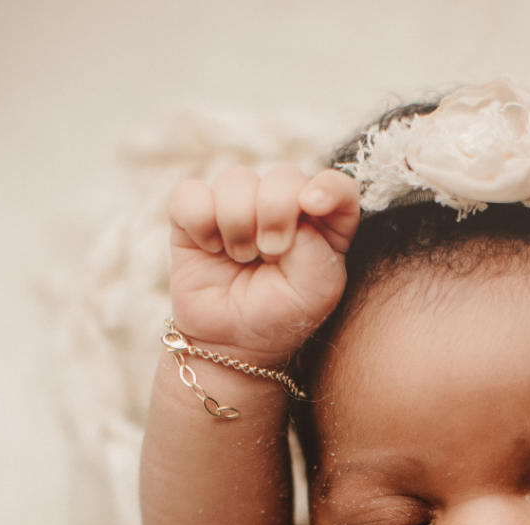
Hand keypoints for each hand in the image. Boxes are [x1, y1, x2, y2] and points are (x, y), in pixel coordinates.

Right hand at [168, 165, 359, 360]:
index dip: (328, 187)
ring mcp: (239, 205)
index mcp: (322, 224)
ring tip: (241, 258)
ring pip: (235, 179)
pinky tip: (210, 248)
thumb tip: (290, 206)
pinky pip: (191, 194)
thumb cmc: (281, 315)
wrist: (232, 342)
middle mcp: (282, 206)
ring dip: (237, 224)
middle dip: (275, 213)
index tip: (312, 204)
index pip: (337, 188)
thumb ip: (316, 245)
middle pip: (284, 176)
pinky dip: (200, 222)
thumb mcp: (317, 290)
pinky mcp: (197, 213)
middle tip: (270, 253)